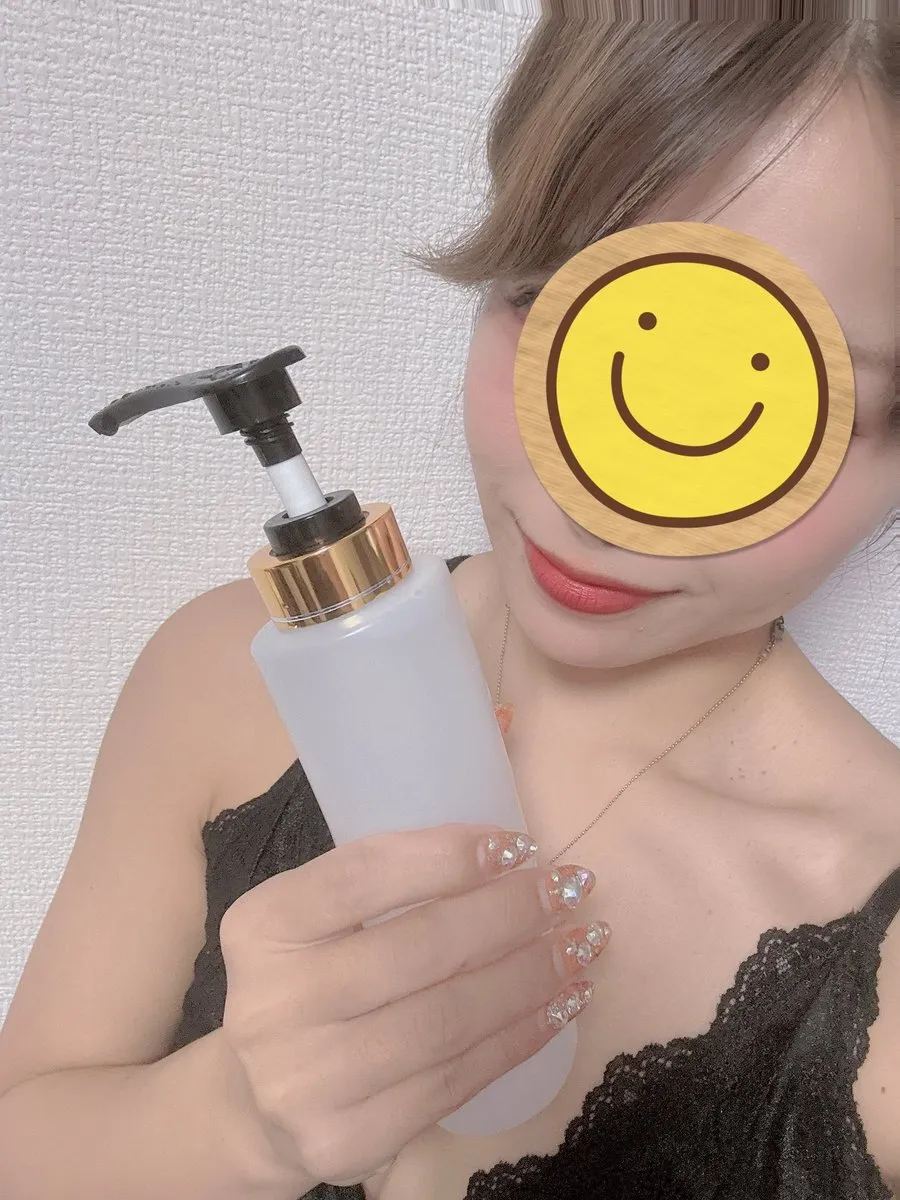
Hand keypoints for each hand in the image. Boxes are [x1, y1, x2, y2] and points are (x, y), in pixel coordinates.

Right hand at [218, 823, 608, 1188]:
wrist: (257, 1102)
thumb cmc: (309, 983)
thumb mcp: (314, 921)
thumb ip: (382, 884)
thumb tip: (505, 852)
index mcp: (260, 927)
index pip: (361, 875)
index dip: (447, 856)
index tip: (518, 845)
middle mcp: (270, 1005)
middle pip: (418, 948)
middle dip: (510, 913)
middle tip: (569, 889)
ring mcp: (303, 1082)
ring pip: (448, 1019)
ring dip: (531, 976)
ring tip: (582, 944)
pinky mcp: (343, 1141)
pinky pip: (456, 1081)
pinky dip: (520, 1037)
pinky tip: (560, 1006)